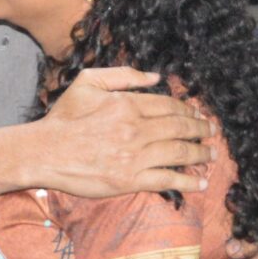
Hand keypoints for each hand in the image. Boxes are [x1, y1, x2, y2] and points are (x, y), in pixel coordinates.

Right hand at [28, 68, 208, 199]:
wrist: (45, 152)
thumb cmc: (64, 117)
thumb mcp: (89, 82)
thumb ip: (123, 75)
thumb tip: (156, 77)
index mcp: (128, 105)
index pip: (170, 106)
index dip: (188, 110)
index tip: (197, 114)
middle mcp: (136, 130)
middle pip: (180, 128)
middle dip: (201, 129)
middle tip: (212, 132)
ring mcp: (135, 157)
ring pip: (178, 153)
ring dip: (200, 153)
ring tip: (212, 154)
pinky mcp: (129, 180)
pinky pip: (166, 180)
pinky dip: (186, 181)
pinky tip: (199, 183)